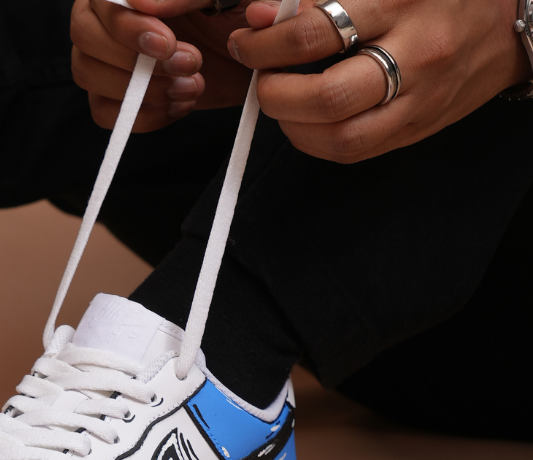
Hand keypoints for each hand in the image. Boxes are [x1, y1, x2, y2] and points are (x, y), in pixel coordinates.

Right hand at [70, 0, 256, 130]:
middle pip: (84, 37)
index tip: (166, 44)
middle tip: (189, 64)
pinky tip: (180, 103)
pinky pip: (104, 112)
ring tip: (193, 85)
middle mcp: (108, 14)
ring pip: (87, 73)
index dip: (127, 28)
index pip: (100, 1)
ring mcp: (108, 56)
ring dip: (139, 89)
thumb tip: (141, 3)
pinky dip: (142, 116)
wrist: (259, 48)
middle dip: (133, 60)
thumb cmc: (242, 6)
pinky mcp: (118, 93)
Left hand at [228, 0, 530, 161]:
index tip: (247, 39)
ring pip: (341, 136)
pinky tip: (303, 123)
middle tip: (260, 77)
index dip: (266, 42)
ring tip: (278, 102)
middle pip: (327, 95)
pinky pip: (356, 151)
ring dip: (292, 126)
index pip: (315, 31)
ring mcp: (419, 97)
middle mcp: (415, 52)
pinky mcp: (417, 128)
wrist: (509, 19)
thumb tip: (261, 14)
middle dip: (275, 92)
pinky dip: (315, 142)